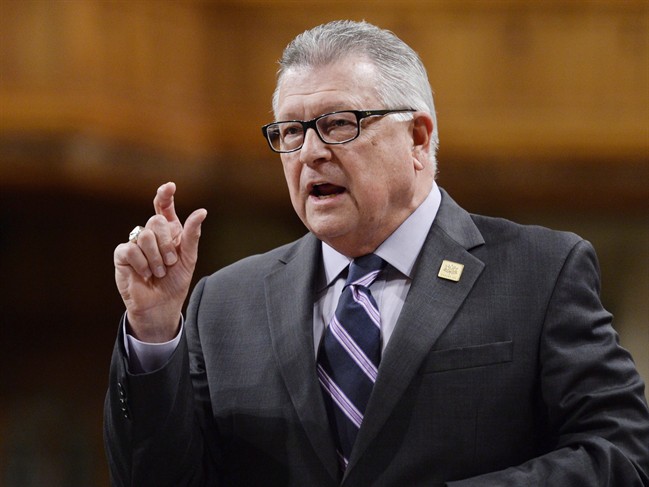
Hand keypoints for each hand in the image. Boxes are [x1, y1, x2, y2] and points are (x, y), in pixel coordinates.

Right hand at [114, 182, 206, 341]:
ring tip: (159, 272)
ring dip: (156, 257)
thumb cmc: (176, 281)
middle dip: (167, 243)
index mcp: (169, 231)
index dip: (165, 195)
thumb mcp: (189, 258)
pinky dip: (142, 264)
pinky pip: (130, 249)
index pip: (164, 207)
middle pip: (156, 220)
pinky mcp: (122, 256)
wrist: (161, 305)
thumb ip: (193, 234)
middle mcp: (151, 234)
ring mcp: (135, 243)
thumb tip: (201, 211)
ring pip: (144, 235)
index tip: (170, 186)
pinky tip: (145, 274)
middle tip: (170, 263)